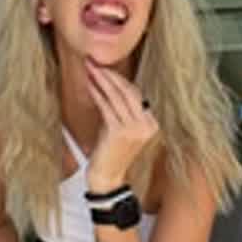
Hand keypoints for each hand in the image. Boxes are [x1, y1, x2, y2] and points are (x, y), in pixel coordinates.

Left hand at [86, 59, 158, 190]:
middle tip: (95, 63)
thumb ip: (120, 109)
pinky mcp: (120, 132)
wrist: (108, 178)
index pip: (136, 94)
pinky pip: (107, 107)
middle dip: (110, 75)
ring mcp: (135, 129)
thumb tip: (108, 84)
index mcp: (151, 123)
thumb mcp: (119, 128)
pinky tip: (89, 85)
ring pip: (117, 97)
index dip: (119, 80)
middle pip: (128, 92)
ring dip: (102, 81)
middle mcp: (147, 125)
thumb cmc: (111, 153)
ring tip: (91, 70)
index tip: (105, 68)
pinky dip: (97, 94)